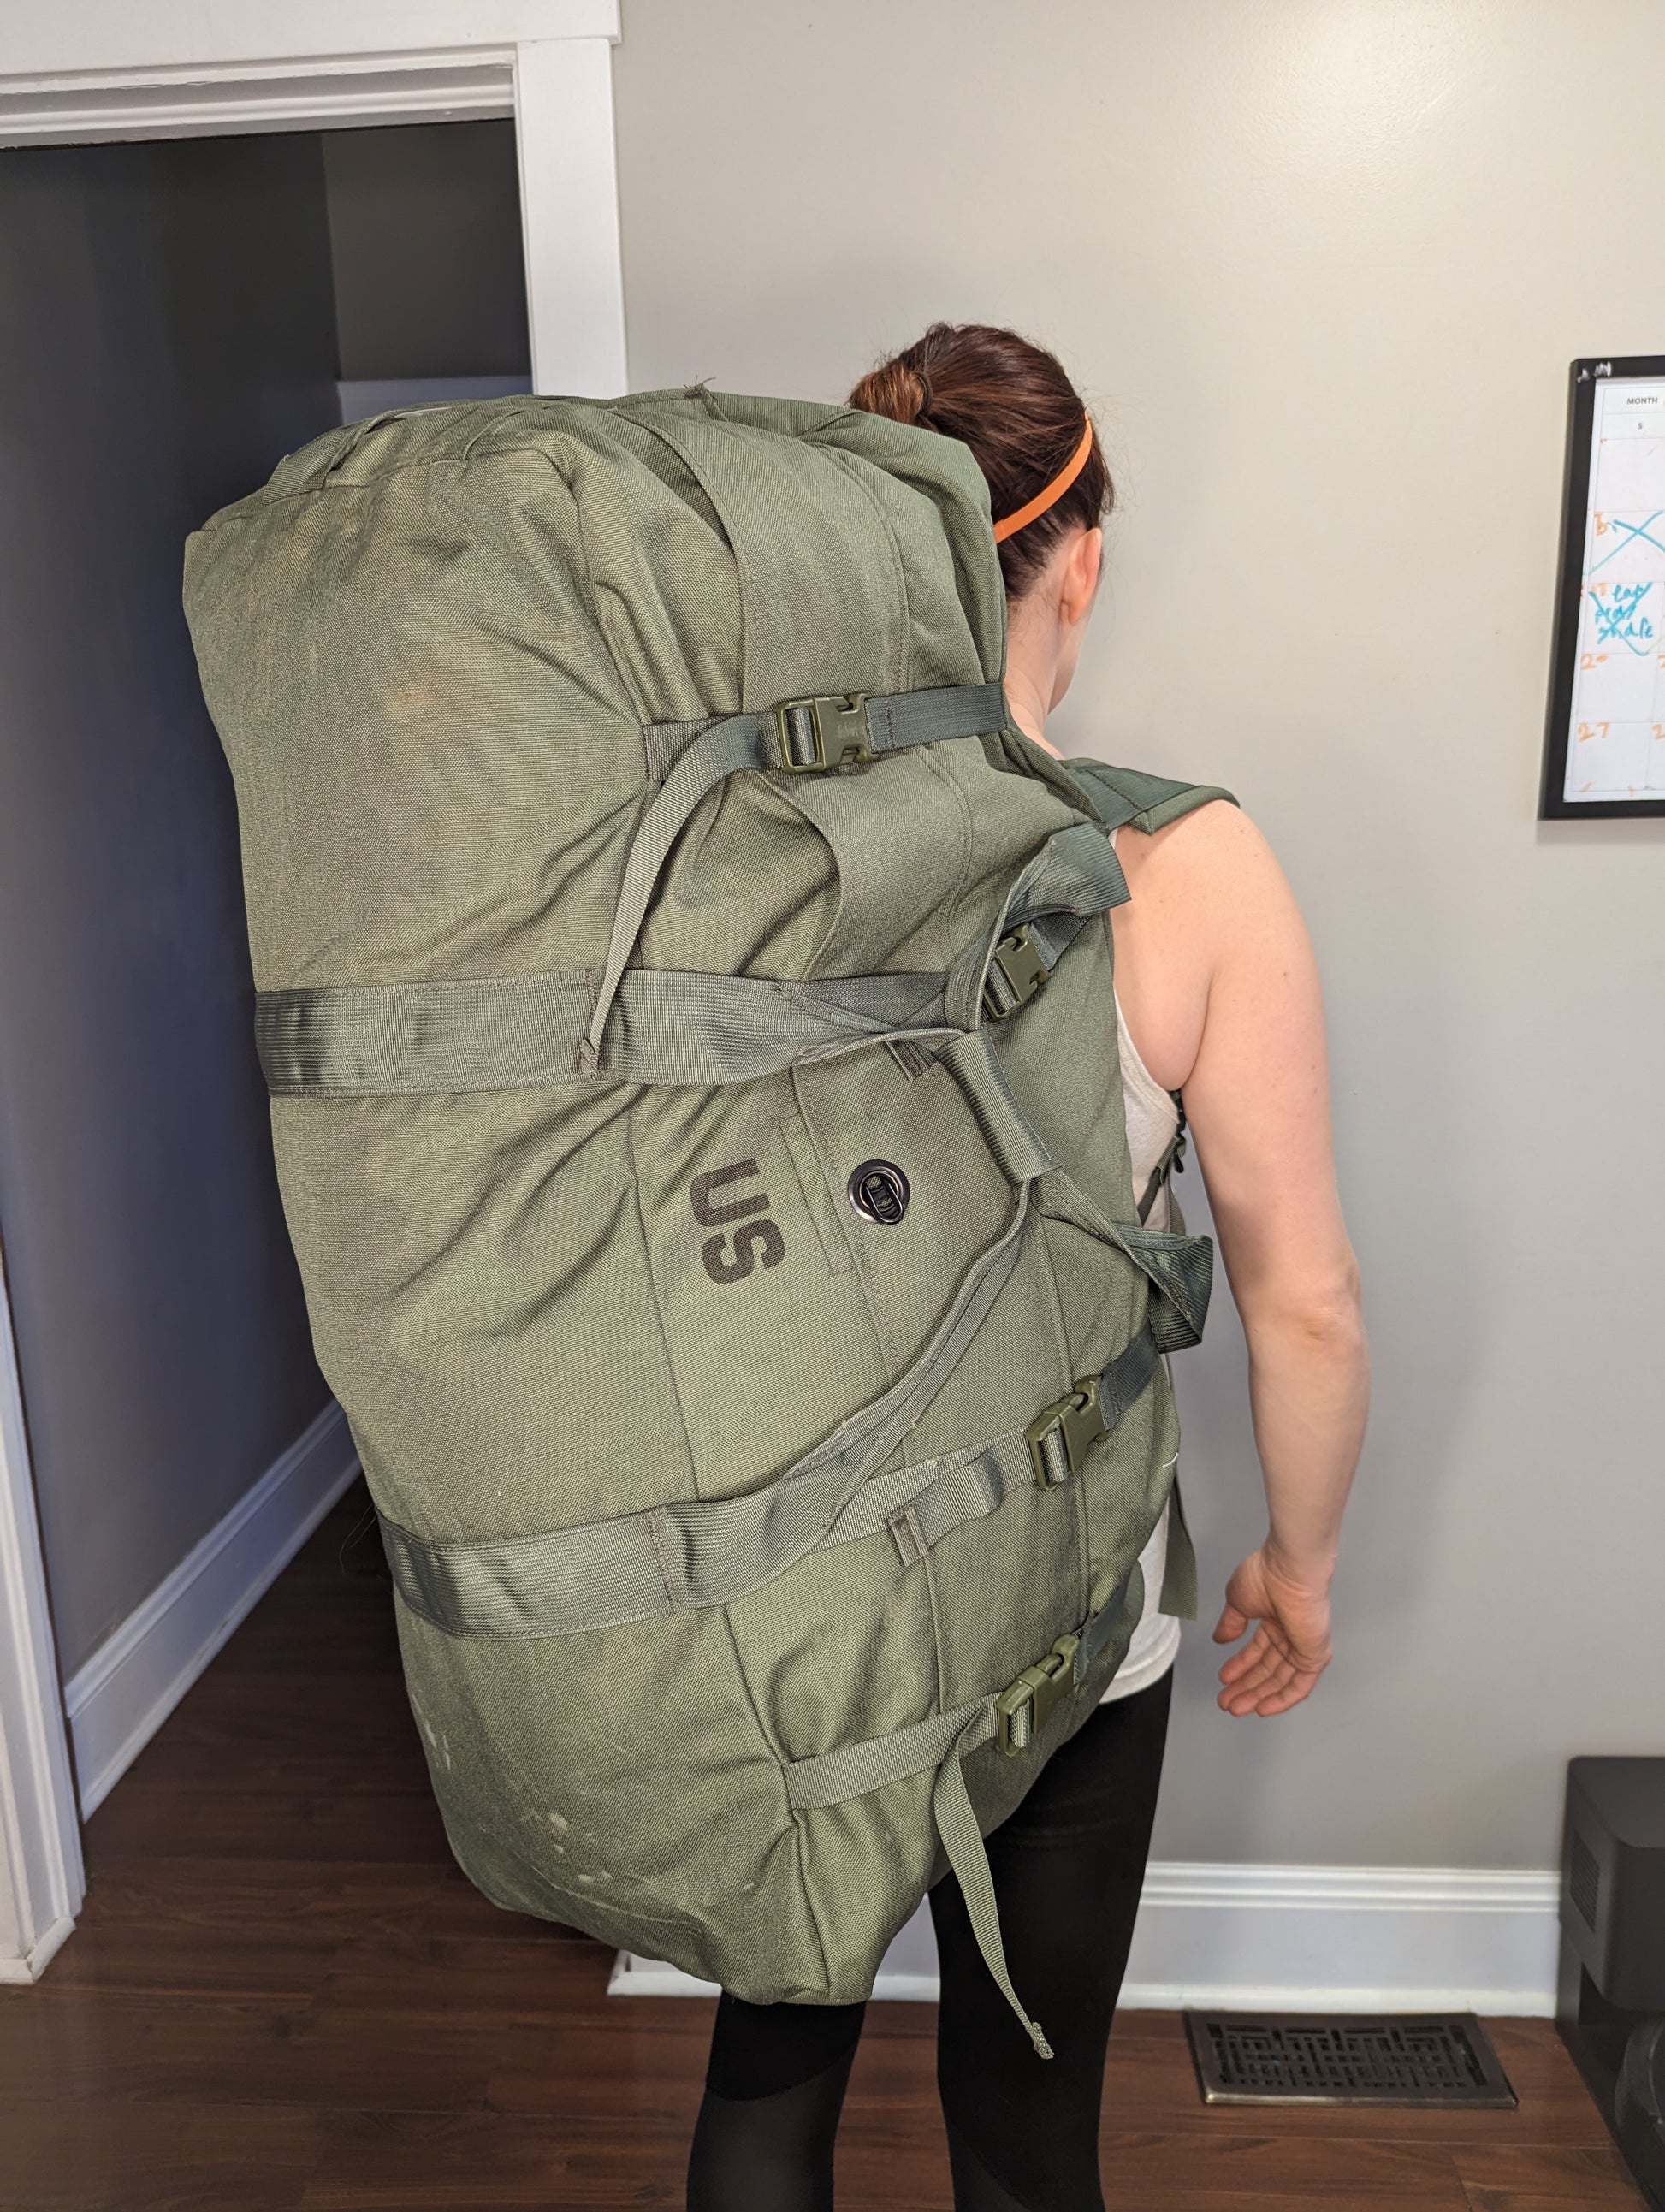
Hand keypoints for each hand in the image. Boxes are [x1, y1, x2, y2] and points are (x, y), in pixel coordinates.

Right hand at [1212, 1544, 1332, 1715]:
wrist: (1289, 1569)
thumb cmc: (1268, 1573)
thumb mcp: (1237, 1601)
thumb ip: (1230, 1623)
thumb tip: (1220, 1638)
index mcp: (1274, 1619)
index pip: (1257, 1651)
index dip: (1239, 1667)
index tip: (1224, 1678)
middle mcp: (1290, 1633)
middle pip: (1267, 1669)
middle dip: (1245, 1686)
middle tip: (1227, 1700)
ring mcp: (1303, 1645)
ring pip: (1281, 1680)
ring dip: (1257, 1695)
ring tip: (1236, 1706)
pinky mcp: (1314, 1655)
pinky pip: (1300, 1685)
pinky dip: (1282, 1699)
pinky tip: (1264, 1708)